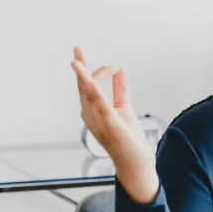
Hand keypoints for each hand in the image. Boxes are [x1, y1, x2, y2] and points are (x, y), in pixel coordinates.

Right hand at [71, 47, 158, 202]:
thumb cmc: (128, 138)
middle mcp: (90, 115)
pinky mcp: (110, 124)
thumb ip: (121, 90)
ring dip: (83, 76)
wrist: (135, 162)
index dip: (93, 70)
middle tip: (76, 49)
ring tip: (76, 61)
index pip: (86, 85)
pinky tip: (89, 79)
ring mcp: (98, 120)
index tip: (117, 67)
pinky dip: (94, 90)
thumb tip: (120, 71)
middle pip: (83, 86)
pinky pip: (100, 104)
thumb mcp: (124, 108)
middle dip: (80, 67)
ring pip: (88, 93)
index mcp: (92, 110)